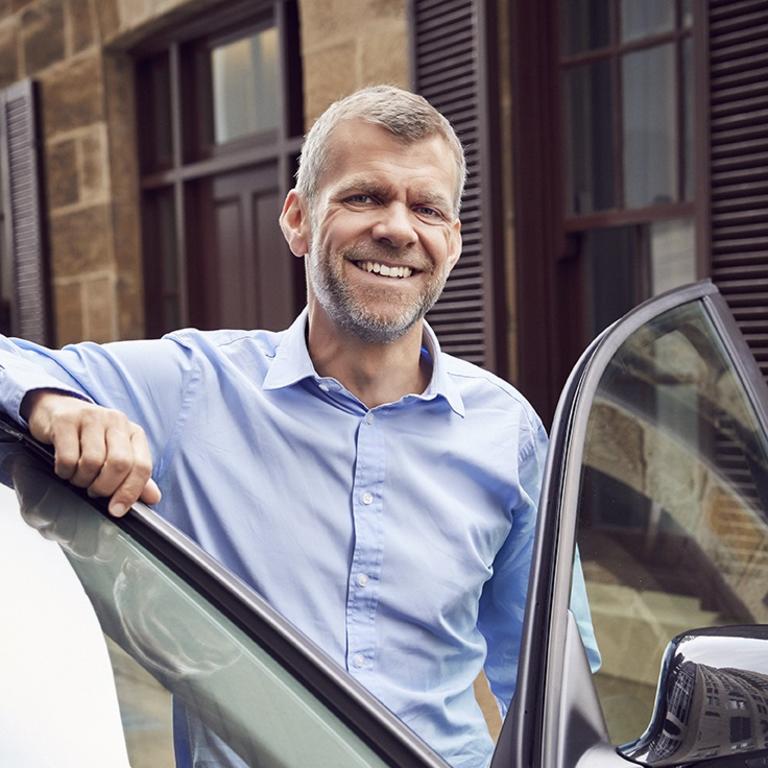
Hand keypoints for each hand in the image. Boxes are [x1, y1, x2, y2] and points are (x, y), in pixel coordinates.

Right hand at [21, 390, 161, 515]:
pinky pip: (67, 458)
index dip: (130, 492)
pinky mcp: (66, 421)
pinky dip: (64, 471)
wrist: (58, 409)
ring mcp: (91, 418)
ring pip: (92, 462)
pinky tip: (64, 469)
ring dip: (82, 480)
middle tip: (94, 491)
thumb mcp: (117, 453)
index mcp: (134, 432)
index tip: (117, 510)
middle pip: (120, 464)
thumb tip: (153, 498)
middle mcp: (116, 422)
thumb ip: (135, 476)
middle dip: (105, 487)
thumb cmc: (91, 437)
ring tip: (78, 477)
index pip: (142, 466)